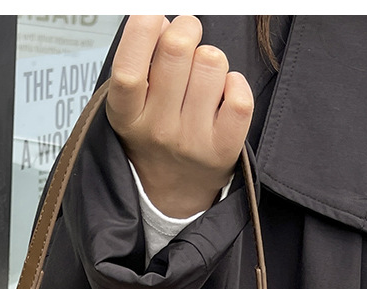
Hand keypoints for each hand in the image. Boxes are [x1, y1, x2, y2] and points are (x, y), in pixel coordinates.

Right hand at [106, 15, 252, 217]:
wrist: (173, 193)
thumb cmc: (155, 133)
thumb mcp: (135, 102)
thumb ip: (143, 57)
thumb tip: (162, 21)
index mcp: (127, 116)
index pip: (129, 69)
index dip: (141, 31)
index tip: (151, 14)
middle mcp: (157, 131)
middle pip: (177, 50)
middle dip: (186, 28)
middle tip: (186, 38)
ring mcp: (191, 143)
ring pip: (212, 63)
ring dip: (210, 59)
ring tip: (202, 78)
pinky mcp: (223, 150)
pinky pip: (239, 96)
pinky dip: (235, 84)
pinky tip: (223, 93)